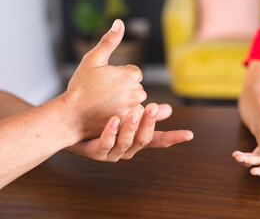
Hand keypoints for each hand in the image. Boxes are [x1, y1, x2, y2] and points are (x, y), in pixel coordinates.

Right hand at [64, 20, 146, 139]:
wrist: (71, 115)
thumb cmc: (80, 86)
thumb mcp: (92, 59)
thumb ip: (109, 41)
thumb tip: (119, 22)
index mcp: (130, 75)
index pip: (134, 73)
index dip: (120, 77)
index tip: (106, 82)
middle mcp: (136, 92)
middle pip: (137, 87)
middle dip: (125, 89)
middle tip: (105, 94)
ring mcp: (134, 110)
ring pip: (136, 102)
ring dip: (126, 102)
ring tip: (107, 105)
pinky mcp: (130, 124)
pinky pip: (134, 117)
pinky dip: (127, 115)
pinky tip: (112, 114)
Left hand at [66, 103, 193, 161]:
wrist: (69, 127)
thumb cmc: (101, 122)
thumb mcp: (126, 116)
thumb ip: (147, 114)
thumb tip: (168, 109)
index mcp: (135, 140)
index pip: (158, 140)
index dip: (173, 138)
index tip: (189, 134)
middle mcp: (127, 149)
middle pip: (143, 140)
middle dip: (148, 124)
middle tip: (152, 106)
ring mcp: (112, 153)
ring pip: (126, 143)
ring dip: (130, 128)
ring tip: (133, 111)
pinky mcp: (96, 153)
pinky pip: (105, 144)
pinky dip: (110, 133)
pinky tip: (113, 119)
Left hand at [232, 138, 259, 175]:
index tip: (253, 172)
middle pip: (258, 163)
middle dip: (249, 161)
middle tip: (239, 159)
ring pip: (252, 160)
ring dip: (243, 159)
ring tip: (236, 156)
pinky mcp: (258, 153)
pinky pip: (249, 155)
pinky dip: (242, 155)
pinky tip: (235, 154)